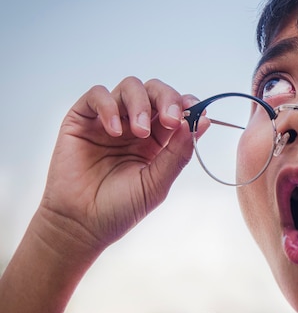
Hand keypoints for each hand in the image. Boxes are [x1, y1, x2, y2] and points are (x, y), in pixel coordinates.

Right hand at [40, 77, 196, 252]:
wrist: (81, 225)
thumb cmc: (120, 208)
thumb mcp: (157, 183)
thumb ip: (178, 153)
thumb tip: (201, 121)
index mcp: (158, 139)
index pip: (177, 108)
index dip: (187, 104)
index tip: (195, 112)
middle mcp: (134, 124)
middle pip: (156, 91)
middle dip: (167, 98)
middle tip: (170, 120)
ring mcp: (109, 120)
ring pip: (130, 86)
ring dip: (140, 103)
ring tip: (140, 132)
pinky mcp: (82, 120)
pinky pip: (97, 95)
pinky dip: (109, 106)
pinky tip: (115, 131)